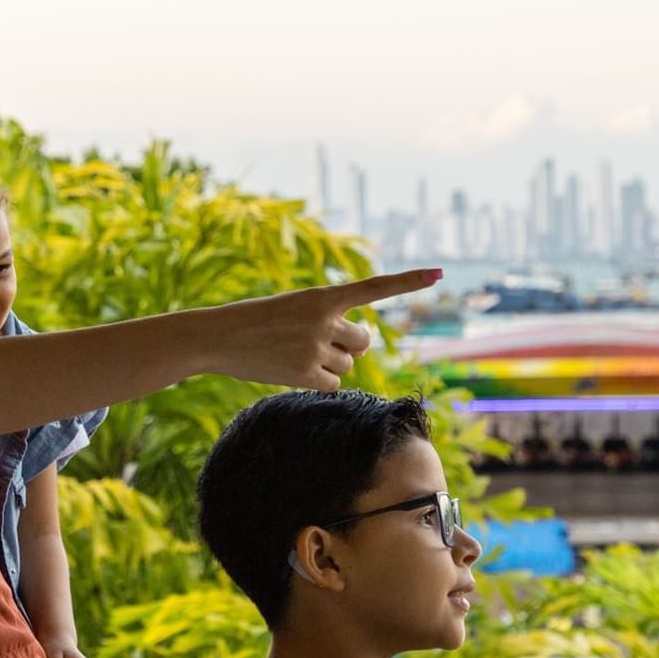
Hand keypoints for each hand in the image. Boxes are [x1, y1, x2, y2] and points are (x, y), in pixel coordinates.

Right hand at [206, 268, 440, 389]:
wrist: (219, 337)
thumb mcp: (294, 308)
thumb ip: (328, 322)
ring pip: (347, 364)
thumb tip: (356, 354)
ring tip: (295, 354)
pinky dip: (318, 381)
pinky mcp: (304, 375)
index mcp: (323, 296)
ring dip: (329, 363)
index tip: (439, 274)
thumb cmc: (257, 321)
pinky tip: (292, 370)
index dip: (408, 282)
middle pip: (363, 341)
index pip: (374, 288)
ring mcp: (315, 349)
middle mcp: (324, 321)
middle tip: (321, 343)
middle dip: (350, 346)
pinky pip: (333, 383)